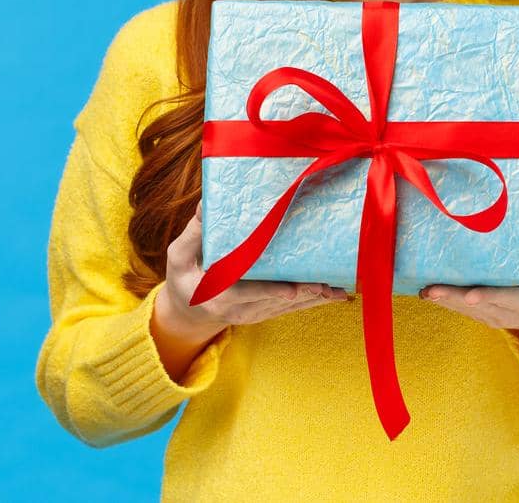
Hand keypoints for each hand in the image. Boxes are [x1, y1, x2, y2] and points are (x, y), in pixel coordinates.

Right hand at [156, 200, 349, 341]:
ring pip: (288, 307)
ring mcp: (254, 314)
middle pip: (277, 302)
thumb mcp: (179, 256)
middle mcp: (240, 310)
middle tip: (328, 285)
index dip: (270, 292)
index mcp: (218, 295)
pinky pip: (290, 309)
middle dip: (304, 294)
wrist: (186, 312)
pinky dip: (312, 302)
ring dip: (314, 299)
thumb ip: (195, 233)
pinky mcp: (263, 314)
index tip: (292, 290)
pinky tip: (333, 295)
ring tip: (339, 291)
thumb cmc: (183, 278)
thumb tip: (205, 203)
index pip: (247, 293)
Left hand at [417, 215, 518, 342]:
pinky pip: (466, 309)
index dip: (491, 297)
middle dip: (454, 299)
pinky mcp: (489, 315)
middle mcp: (512, 316)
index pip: (511, 300)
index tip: (472, 295)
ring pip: (469, 311)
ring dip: (445, 301)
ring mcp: (498, 318)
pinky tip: (428, 291)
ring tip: (423, 290)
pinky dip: (448, 301)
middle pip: (480, 307)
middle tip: (430, 290)